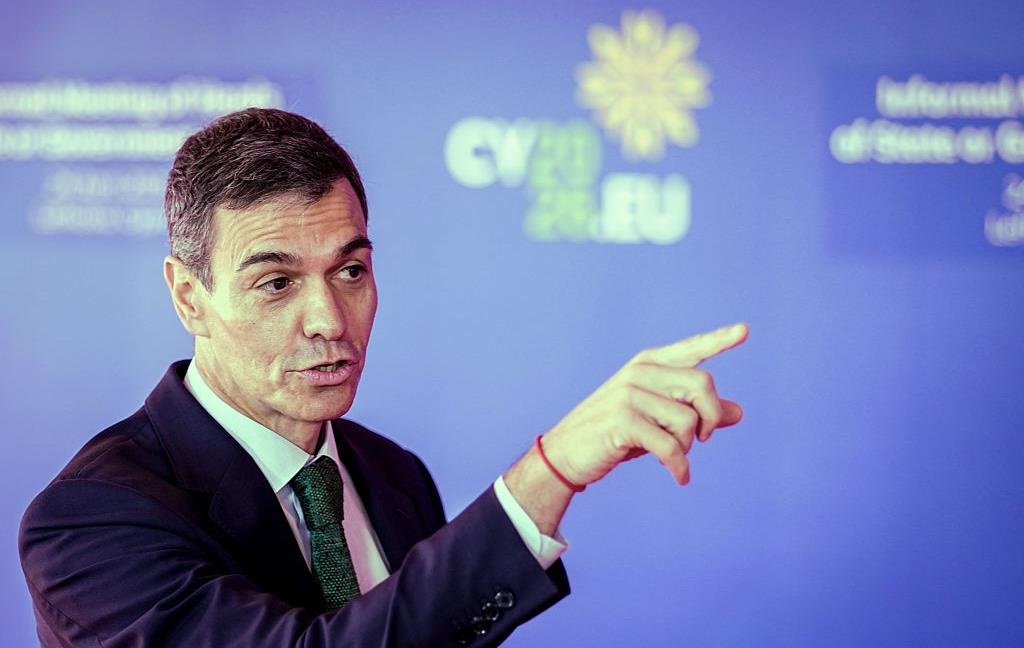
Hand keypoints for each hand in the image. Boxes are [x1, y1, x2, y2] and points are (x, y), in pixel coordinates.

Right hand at [542, 322, 747, 486]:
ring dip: (687, 446)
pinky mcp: (623, 420)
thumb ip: (696, 412)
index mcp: (647, 364)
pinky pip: (670, 446)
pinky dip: (679, 466)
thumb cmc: (615, 435)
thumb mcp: (658, 420)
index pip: (690, 349)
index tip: (744, 331)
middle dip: (711, 417)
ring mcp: (629, 394)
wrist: (565, 454)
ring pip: (688, 419)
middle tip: (704, 439)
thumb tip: (738, 412)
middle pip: (702, 384)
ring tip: (672, 456)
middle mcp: (640, 372)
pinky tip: (679, 477)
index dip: (718, 340)